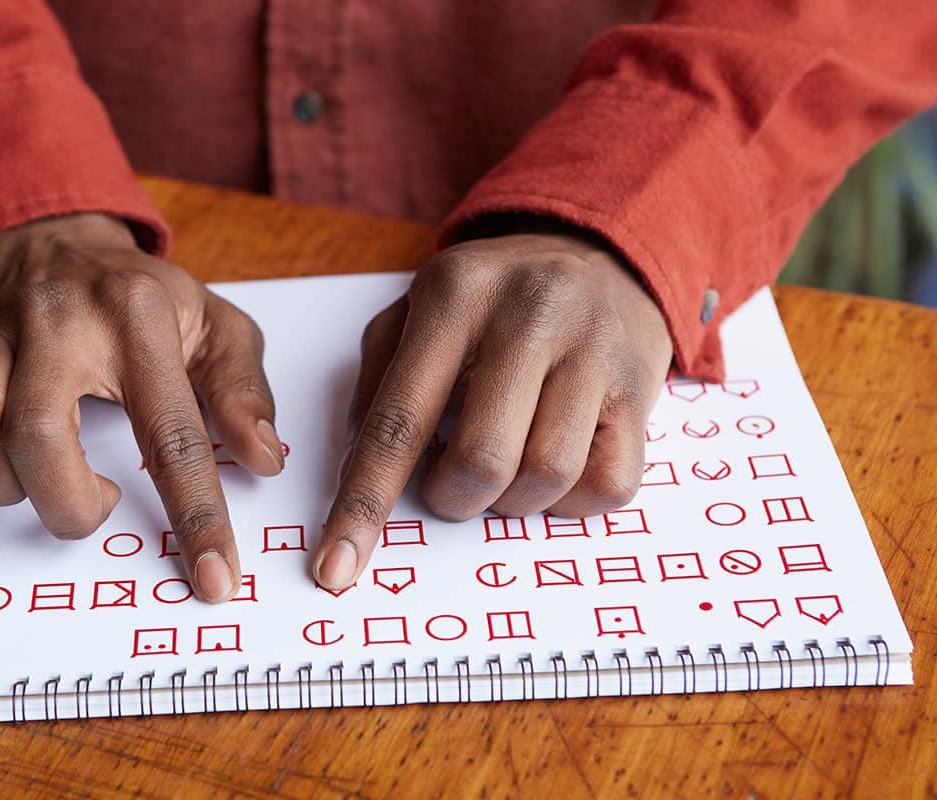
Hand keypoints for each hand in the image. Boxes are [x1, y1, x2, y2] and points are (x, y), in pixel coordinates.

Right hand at [0, 213, 283, 601]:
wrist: (52, 233)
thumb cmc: (143, 295)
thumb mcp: (216, 323)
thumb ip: (244, 390)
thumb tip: (264, 460)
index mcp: (138, 319)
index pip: (171, 432)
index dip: (195, 514)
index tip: (215, 578)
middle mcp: (58, 323)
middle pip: (37, 434)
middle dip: (68, 503)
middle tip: (101, 506)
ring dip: (11, 485)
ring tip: (52, 478)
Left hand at [313, 229, 672, 589]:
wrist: (600, 252)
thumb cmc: (489, 300)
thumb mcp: (414, 310)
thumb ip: (376, 383)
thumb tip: (357, 474)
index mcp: (453, 295)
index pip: (398, 419)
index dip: (364, 502)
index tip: (336, 568)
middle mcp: (529, 314)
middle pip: (481, 460)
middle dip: (454, 497)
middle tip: (451, 480)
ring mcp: (593, 349)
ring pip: (548, 477)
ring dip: (512, 501)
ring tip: (505, 465)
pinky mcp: (641, 388)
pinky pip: (610, 486)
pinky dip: (570, 503)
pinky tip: (554, 469)